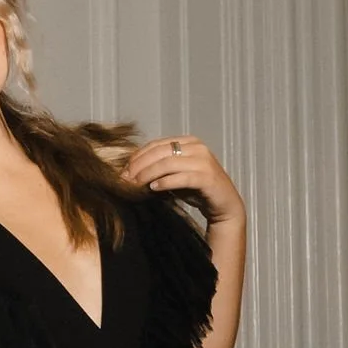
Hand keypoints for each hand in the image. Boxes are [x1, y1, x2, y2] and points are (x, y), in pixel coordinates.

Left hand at [119, 129, 243, 229]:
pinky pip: (182, 177)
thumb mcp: (175, 175)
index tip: (123, 172)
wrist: (224, 205)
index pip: (156, 145)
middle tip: (125, 180)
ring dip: (149, 174)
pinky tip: (153, 189)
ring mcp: (204, 161)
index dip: (137, 157)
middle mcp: (197, 147)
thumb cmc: (197, 190)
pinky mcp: (208, 177)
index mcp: (188, 142)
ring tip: (136, 185)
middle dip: (139, 166)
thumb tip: (130, 172)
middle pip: (160, 152)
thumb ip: (159, 168)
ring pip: (168, 163)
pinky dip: (166, 182)